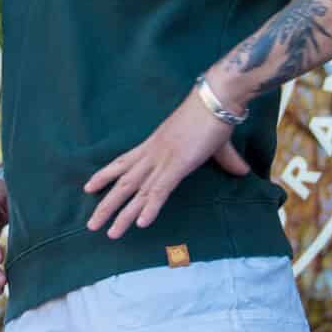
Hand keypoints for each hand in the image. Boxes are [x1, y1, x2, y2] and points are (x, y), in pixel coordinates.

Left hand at [83, 91, 251, 239]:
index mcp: (155, 144)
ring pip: (136, 191)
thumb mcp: (216, 144)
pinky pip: (159, 191)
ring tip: (108, 232)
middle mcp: (153, 153)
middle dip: (106, 204)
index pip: (123, 162)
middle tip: (91, 224)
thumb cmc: (214, 116)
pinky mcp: (177, 165)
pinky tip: (140, 224)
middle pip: (123, 182)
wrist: (217, 98)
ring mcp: (163, 159)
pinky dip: (149, 208)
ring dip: (122, 214)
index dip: (105, 175)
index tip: (88, 187)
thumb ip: (226, 161)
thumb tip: (242, 171)